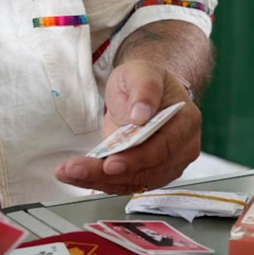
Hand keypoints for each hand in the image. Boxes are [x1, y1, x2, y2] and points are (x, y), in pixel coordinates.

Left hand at [56, 60, 201, 193]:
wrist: (145, 91)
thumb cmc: (146, 80)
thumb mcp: (142, 72)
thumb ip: (145, 89)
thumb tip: (141, 114)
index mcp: (185, 123)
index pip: (162, 148)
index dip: (136, 159)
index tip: (110, 163)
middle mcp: (181, 150)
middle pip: (145, 171)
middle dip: (107, 174)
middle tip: (75, 170)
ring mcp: (166, 165)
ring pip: (132, 181)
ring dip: (97, 180)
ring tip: (68, 172)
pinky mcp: (148, 173)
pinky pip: (123, 182)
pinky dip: (98, 181)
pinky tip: (75, 175)